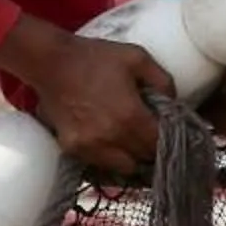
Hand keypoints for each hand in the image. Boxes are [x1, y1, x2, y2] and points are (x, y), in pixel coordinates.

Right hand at [0, 20, 171, 180]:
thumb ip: (163, 80)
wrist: (50, 62)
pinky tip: (108, 141)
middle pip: (144, 158)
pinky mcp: (72, 148)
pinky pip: (99, 163)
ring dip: (131, 158)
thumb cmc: (95, 57)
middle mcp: (113, 138)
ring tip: (131, 143)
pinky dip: (108, 157)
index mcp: (131, 117)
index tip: (168, 133)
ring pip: (123, 168)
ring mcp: (90, 146)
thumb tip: (174, 102)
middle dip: (151, 149)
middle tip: (151, 136)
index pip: (160, 144)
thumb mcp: (137, 58)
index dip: (167, 140)